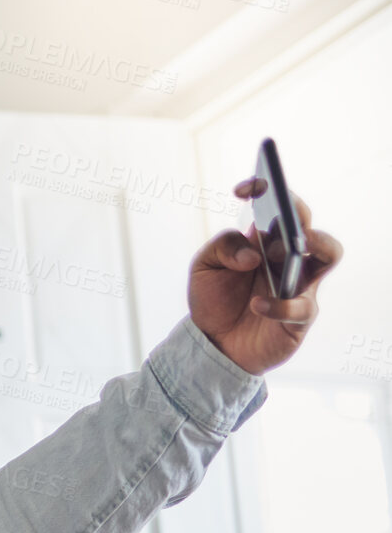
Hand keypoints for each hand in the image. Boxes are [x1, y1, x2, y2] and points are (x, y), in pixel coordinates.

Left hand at [189, 179, 342, 374]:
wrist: (212, 343)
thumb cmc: (213, 300)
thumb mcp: (203, 268)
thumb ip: (221, 248)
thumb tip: (253, 253)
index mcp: (266, 240)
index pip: (279, 206)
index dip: (267, 190)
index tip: (245, 189)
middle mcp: (288, 257)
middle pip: (308, 223)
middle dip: (295, 214)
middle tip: (276, 218)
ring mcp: (299, 284)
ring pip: (329, 254)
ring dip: (315, 245)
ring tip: (292, 246)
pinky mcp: (299, 317)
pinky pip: (300, 307)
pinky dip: (279, 305)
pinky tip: (257, 304)